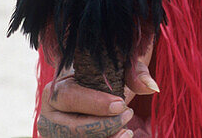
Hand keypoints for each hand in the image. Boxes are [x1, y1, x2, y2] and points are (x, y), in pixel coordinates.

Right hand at [37, 40, 158, 137]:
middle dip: (103, 126)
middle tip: (127, 115)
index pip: (70, 97)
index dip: (95, 103)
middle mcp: (50, 116)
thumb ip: (134, 73)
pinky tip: (122, 136)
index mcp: (56, 89)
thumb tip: (152, 87)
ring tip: (127, 130)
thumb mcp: (117, 70)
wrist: (94, 98)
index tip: (121, 104)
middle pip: (72, 128)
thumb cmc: (103, 81)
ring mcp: (55, 136)